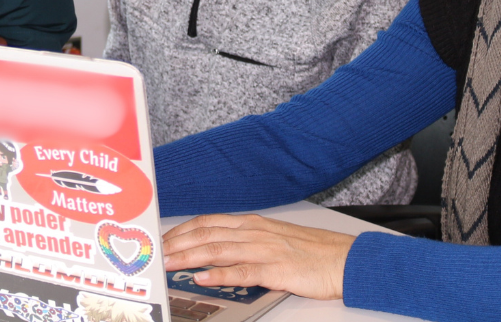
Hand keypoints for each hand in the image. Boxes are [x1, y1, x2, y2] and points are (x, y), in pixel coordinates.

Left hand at [162, 214, 354, 300]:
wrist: (346, 259)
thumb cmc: (311, 252)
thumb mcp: (273, 240)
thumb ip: (244, 243)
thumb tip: (215, 252)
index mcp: (252, 224)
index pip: (207, 223)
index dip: (181, 231)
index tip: (161, 240)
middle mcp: (254, 232)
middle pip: (205, 234)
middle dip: (176, 244)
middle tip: (154, 254)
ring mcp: (264, 249)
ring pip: (217, 250)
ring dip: (188, 257)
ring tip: (167, 264)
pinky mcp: (276, 269)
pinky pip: (241, 271)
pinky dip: (219, 274)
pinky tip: (202, 277)